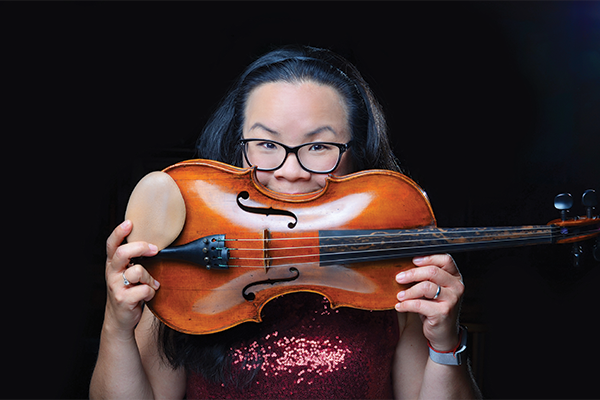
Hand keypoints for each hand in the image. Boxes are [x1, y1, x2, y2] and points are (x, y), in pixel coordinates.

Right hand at [104, 220, 159, 336]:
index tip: (130, 222)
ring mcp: (116, 286)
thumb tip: (155, 243)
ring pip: (137, 271)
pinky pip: (144, 289)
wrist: (121, 318)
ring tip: (150, 283)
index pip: (112, 244)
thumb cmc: (129, 290)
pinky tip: (148, 295)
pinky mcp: (123, 299)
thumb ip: (135, 259)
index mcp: (113, 263)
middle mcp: (112, 272)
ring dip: (149, 277)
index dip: (119, 232)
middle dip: (140, 248)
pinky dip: (151, 292)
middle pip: (122, 253)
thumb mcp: (127, 272)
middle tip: (154, 250)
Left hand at [395, 254, 463, 351]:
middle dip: (412, 274)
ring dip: (408, 291)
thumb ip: (426, 278)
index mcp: (455, 277)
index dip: (428, 258)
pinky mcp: (443, 312)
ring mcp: (452, 300)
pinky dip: (406, 304)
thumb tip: (403, 268)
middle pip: (432, 271)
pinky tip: (400, 306)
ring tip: (399, 296)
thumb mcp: (434, 290)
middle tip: (399, 278)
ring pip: (426, 287)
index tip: (412, 261)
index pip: (446, 260)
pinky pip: (419, 304)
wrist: (443, 333)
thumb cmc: (436, 308)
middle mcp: (457, 286)